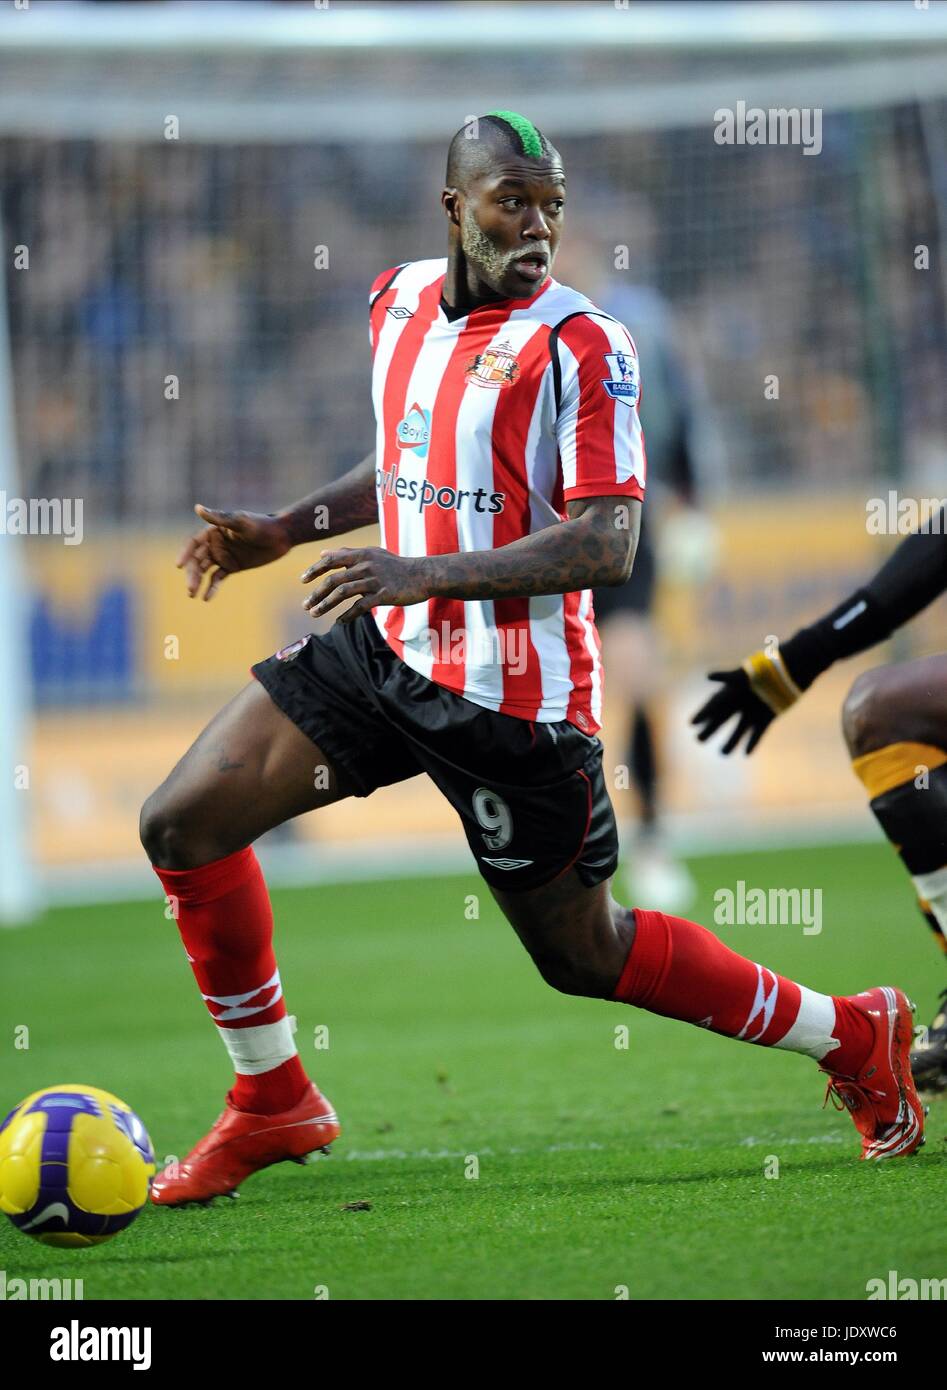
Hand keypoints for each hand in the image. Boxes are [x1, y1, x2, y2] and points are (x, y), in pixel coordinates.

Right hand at [177, 506, 293, 599]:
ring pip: (205, 570)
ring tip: (193, 595)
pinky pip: (218, 578)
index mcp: (214, 531)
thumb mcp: (241, 522)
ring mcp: (223, 556)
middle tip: (190, 588)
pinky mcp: (232, 567)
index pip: (193, 543)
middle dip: (192, 573)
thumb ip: (219, 518)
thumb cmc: (262, 525)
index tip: (179, 565)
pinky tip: (206, 598)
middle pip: (197, 560)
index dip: (185, 553)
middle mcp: (215, 543)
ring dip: (197, 581)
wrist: (281, 536)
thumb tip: (197, 508)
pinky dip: (211, 587)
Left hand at [301, 547, 430, 623]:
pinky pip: (360, 606)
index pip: (331, 560)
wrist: (423, 575)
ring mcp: (374, 580)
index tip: (302, 580)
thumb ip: (347, 553)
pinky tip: (339, 621)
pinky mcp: (383, 595)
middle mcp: (365, 566)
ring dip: (326, 605)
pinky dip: (347, 614)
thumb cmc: (396, 565)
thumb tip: (322, 553)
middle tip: (305, 605)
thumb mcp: (372, 553)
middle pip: (333, 580)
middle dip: (316, 593)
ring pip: (343, 593)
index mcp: (361, 555)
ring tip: (315, 614)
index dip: (314, 570)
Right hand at [690, 666, 776, 754]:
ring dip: (732, 741)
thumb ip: (727, 677)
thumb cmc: (765, 671)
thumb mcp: (743, 674)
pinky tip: (746, 753)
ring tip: (723, 753)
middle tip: (699, 739)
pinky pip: (758, 733)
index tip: (692, 723)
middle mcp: (742, 702)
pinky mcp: (768, 717)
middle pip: (723, 718)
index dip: (703, 713)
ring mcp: (754, 711)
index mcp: (734, 691)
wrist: (789, 672)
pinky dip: (753, 743)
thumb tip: (708, 675)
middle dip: (711, 729)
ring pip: (740, 729)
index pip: (714, 704)